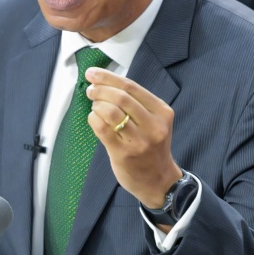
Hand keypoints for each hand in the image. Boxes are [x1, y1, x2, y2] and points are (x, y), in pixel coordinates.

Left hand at [85, 67, 181, 209]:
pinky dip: (93, 119)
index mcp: (162, 112)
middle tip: (90, 89)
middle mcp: (154, 126)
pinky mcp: (124, 154)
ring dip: (97, 104)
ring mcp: (139, 141)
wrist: (158, 181)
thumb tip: (105, 82)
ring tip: (94, 105)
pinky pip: (102, 129)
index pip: (132, 87)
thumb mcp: (154, 122)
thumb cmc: (151, 147)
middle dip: (100, 89)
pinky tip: (94, 118)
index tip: (93, 73)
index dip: (109, 77)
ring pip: (111, 112)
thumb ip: (136, 103)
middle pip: (121, 97)